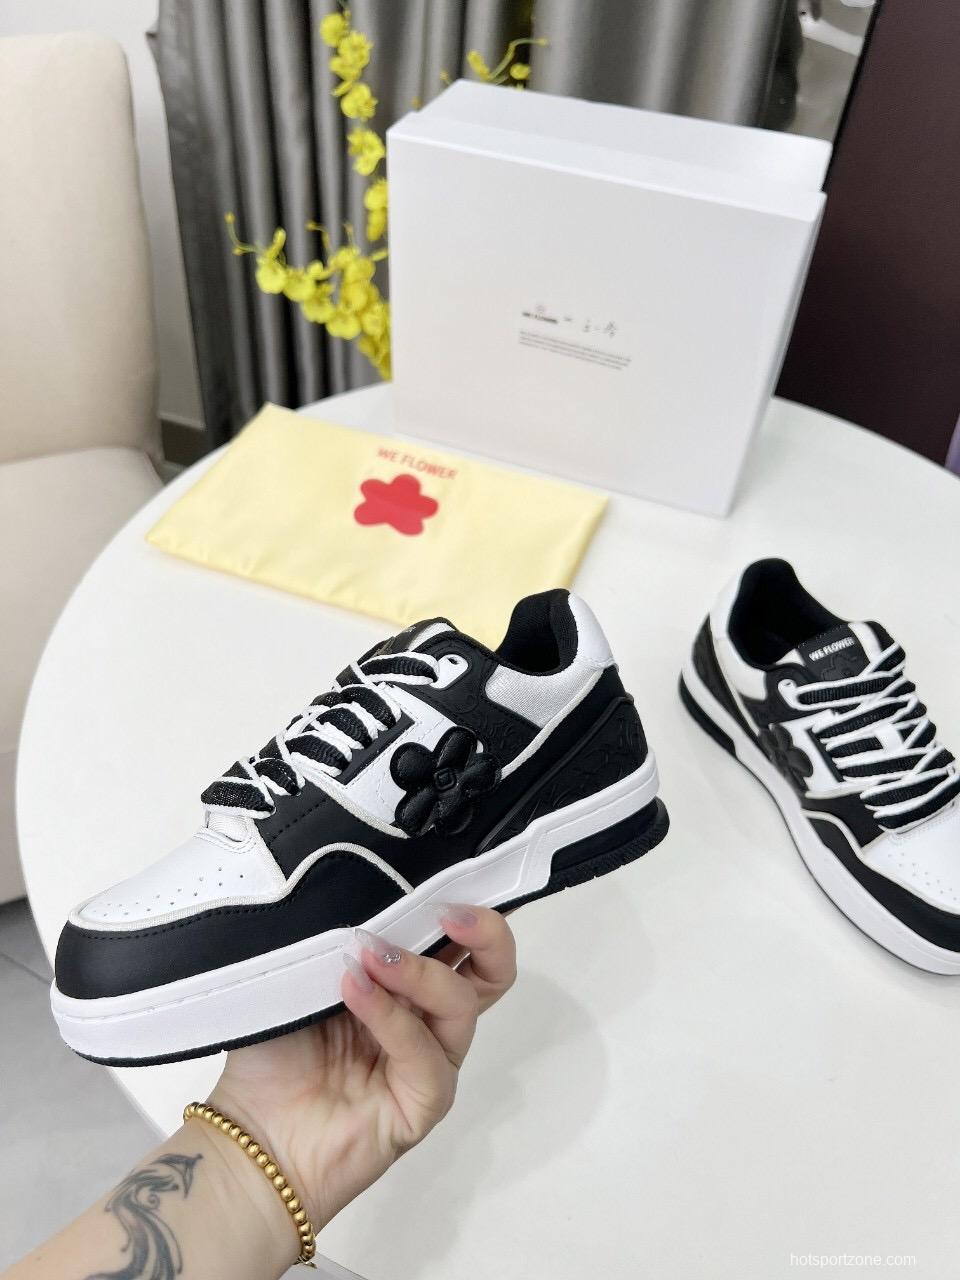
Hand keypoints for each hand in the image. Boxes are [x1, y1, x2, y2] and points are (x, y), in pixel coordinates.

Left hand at [208, 906, 515, 1233]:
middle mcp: (428, 1019)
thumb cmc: (273, 1053)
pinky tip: (354, 991)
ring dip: (418, 971)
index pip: (458, 941)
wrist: (253, 1135)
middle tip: (447, 911)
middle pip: (492, 972)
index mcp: (407, 984)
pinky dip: (392, 1016)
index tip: (446, 879)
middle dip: (485, 931)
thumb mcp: (304, 978)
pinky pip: (425, 1055)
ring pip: (461, 1005)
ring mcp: (430, 1061)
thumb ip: (340, 941)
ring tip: (369, 952)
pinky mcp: (424, 1102)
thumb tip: (365, 899)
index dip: (466, 908)